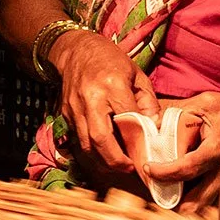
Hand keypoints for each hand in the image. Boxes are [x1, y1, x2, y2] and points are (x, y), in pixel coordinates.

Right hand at [48, 29, 158, 175]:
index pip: (126, 119)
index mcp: (112, 85)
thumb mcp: (137, 75)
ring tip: (117, 165)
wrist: (74, 50)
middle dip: (115, 160)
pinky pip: (78, 139)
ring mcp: (74, 108)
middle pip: (100, 139)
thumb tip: (154, 127)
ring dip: (102, 160)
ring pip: (86, 145)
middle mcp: (90, 99)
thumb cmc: (110, 60)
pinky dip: (91, 150)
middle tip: (129, 168)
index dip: (136, 140)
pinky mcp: (65, 114)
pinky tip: (103, 153)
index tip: (145, 153)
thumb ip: (147, 101)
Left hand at [144, 93, 219, 202]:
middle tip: (158, 194)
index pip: (187, 168)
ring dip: (188, 201)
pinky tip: (185, 186)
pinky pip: (214, 195)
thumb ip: (175, 111)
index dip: (165, 172)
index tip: (148, 168)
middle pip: (199, 200)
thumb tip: (150, 121)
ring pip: (207, 202)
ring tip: (169, 192)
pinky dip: (198, 195)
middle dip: (176, 203)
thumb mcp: (203, 103)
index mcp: (219, 147)